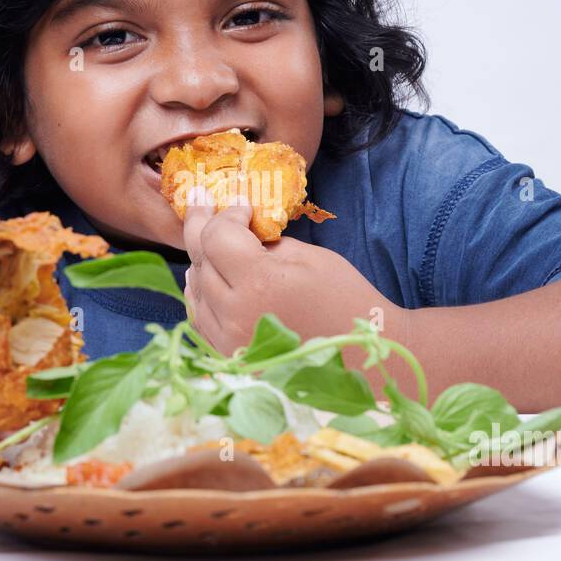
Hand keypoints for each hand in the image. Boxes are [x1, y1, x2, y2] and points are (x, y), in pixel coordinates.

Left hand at [182, 186, 402, 354]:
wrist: (364, 356)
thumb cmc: (345, 300)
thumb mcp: (310, 257)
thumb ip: (267, 244)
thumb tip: (241, 235)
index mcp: (260, 283)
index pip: (217, 237)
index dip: (227, 215)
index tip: (243, 209)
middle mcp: (235, 314)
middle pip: (201, 260)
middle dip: (205, 229)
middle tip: (202, 203)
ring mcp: (228, 340)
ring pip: (195, 289)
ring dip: (200, 261)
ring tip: (206, 240)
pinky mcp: (229, 356)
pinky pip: (201, 318)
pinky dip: (201, 293)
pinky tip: (207, 277)